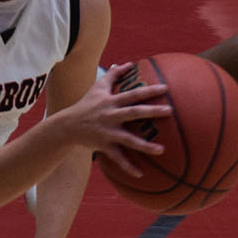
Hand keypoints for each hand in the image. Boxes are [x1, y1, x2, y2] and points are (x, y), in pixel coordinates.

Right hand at [57, 61, 170, 177]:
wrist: (67, 126)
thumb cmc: (86, 104)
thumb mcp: (97, 86)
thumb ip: (114, 74)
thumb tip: (128, 63)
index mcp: (111, 102)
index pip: (132, 94)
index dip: (148, 90)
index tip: (166, 88)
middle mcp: (110, 116)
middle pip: (133, 113)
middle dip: (151, 111)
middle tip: (170, 111)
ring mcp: (108, 133)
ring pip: (128, 140)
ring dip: (145, 146)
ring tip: (162, 150)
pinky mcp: (104, 147)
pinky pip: (118, 159)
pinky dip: (128, 167)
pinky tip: (141, 174)